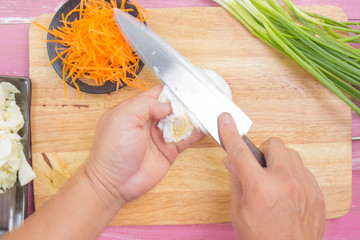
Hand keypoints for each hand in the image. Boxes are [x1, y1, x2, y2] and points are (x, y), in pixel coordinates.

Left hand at [84, 85, 201, 205]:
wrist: (114, 183)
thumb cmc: (112, 150)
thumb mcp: (124, 119)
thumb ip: (145, 105)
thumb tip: (167, 105)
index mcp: (134, 110)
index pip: (156, 94)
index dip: (170, 90)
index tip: (185, 86)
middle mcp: (148, 121)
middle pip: (171, 107)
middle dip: (184, 103)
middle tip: (199, 98)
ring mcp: (159, 136)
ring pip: (179, 122)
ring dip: (191, 117)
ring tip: (204, 110)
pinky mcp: (168, 151)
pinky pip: (184, 139)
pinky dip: (194, 133)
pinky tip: (203, 127)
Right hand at [218, 113, 324, 239]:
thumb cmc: (261, 239)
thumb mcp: (239, 212)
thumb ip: (236, 181)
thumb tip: (230, 160)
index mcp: (260, 188)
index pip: (240, 152)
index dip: (230, 133)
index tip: (225, 120)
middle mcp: (285, 183)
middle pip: (274, 145)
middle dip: (263, 152)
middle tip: (259, 168)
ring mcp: (305, 187)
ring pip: (291, 155)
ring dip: (279, 163)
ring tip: (275, 182)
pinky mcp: (317, 193)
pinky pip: (304, 170)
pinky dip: (293, 175)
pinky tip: (288, 192)